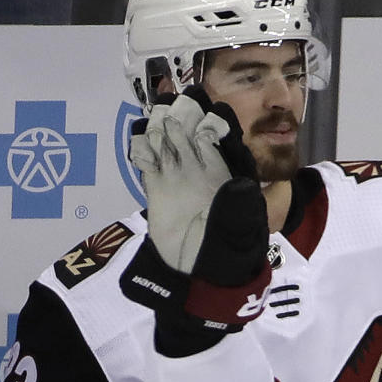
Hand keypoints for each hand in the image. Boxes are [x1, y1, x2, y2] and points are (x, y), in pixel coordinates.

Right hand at [122, 89, 270, 334]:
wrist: (197, 280)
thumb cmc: (226, 256)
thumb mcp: (238, 235)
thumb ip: (238, 210)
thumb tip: (240, 184)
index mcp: (229, 177)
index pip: (221, 142)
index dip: (215, 124)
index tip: (208, 112)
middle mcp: (204, 171)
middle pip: (192, 134)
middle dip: (186, 116)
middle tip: (178, 101)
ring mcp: (179, 177)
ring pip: (169, 141)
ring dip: (163, 126)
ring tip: (159, 113)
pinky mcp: (157, 189)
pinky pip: (149, 161)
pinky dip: (144, 148)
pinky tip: (142, 139)